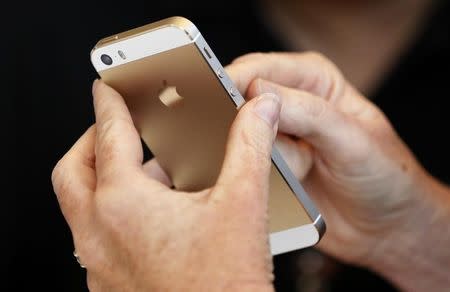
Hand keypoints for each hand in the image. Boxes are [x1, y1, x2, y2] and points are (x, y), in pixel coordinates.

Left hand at [51, 80, 280, 290]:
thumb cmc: (225, 284)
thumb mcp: (242, 204)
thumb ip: (250, 145)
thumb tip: (261, 109)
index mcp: (124, 204)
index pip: (108, 135)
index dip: (110, 104)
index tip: (107, 87)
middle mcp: (99, 234)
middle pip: (73, 171)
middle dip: (91, 142)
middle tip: (113, 129)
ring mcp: (99, 264)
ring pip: (81, 207)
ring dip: (102, 181)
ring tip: (140, 170)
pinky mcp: (110, 285)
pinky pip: (95, 237)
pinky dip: (113, 215)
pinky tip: (151, 217)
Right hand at [227, 52, 449, 290]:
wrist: (383, 226)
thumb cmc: (383, 176)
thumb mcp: (353, 141)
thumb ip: (310, 114)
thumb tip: (261, 95)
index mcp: (315, 81)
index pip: (263, 69)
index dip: (237, 81)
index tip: (218, 97)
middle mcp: (293, 103)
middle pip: (242, 99)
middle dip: (244, 123)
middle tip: (264, 145)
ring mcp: (278, 137)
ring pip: (241, 136)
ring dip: (261, 156)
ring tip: (300, 169)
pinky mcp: (269, 165)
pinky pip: (245, 163)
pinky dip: (256, 173)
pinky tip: (286, 183)